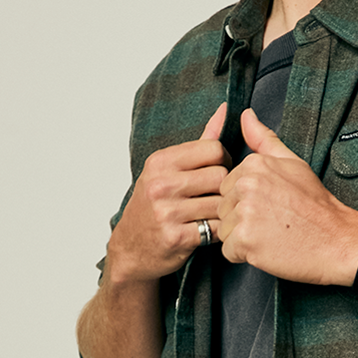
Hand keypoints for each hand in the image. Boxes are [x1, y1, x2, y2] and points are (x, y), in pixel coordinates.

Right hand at [105, 103, 231, 283]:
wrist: (131, 248)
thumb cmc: (154, 204)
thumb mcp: (168, 168)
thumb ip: (201, 141)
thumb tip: (226, 109)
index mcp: (161, 161)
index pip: (214, 149)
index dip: (224, 161)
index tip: (218, 172)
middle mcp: (161, 184)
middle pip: (221, 176)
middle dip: (225, 188)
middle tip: (218, 196)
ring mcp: (167, 211)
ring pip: (221, 203)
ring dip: (223, 211)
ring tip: (214, 214)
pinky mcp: (176, 237)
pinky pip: (215, 229)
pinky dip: (218, 232)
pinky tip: (209, 231)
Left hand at [218, 108, 357, 284]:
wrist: (336, 240)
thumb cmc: (316, 206)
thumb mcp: (293, 163)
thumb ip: (264, 139)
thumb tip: (246, 115)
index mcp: (254, 165)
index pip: (228, 187)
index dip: (246, 201)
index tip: (271, 205)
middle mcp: (246, 185)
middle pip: (223, 209)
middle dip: (242, 220)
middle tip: (273, 222)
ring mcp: (245, 212)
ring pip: (224, 230)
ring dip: (243, 238)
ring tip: (271, 235)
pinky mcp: (245, 239)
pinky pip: (229, 251)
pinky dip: (245, 255)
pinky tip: (268, 248)